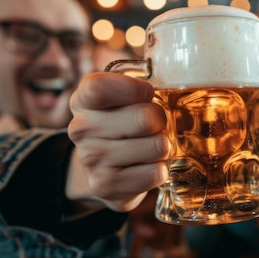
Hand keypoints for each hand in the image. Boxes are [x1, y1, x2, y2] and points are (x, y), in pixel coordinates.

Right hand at [67, 72, 168, 212]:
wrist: (106, 168)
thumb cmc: (125, 123)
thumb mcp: (125, 97)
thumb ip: (143, 81)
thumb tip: (177, 71)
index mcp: (84, 99)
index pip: (100, 88)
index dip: (134, 89)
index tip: (147, 94)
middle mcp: (81, 128)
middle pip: (145, 118)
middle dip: (161, 121)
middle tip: (155, 126)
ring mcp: (91, 159)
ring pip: (156, 146)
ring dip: (163, 147)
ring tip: (150, 147)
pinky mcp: (105, 186)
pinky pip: (155, 173)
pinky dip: (160, 170)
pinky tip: (147, 166)